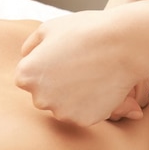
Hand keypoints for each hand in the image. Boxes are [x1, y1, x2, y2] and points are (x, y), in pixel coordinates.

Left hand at [15, 10, 148, 126]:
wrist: (122, 44)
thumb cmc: (86, 31)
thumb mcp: (49, 28)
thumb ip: (31, 47)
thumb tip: (27, 58)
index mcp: (26, 75)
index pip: (29, 78)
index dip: (47, 67)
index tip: (63, 58)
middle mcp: (39, 98)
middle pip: (45, 96)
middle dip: (57, 85)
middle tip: (79, 67)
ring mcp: (62, 112)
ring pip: (63, 107)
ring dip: (73, 96)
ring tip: (91, 76)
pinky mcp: (83, 121)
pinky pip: (82, 114)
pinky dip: (90, 105)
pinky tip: (100, 87)